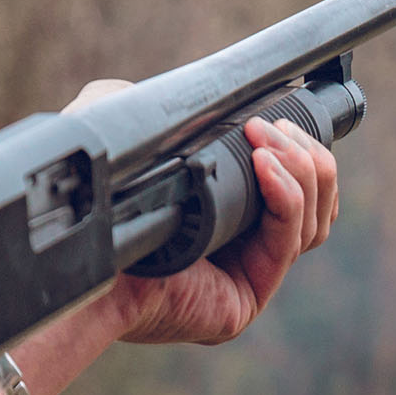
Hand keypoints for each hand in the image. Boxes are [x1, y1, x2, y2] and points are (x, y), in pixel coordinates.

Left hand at [64, 78, 339, 347]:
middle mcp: (242, 253)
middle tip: (269, 126)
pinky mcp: (246, 298)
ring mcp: (248, 280)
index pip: (296, 188)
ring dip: (302, 169)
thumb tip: (174, 96)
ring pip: (314, 221)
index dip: (302, 151)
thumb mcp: (124, 134)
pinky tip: (264, 166)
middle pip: (318, 203)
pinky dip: (288, 196)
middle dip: (306, 152)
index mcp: (228, 220)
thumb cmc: (93, 201)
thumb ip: (146, 106)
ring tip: (264, 141)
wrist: (77, 251)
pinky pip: (289, 241)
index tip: (281, 117)